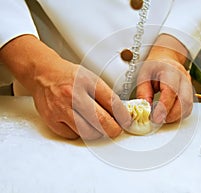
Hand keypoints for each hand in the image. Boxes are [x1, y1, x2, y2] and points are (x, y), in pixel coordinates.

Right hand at [0, 35, 130, 139]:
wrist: (43, 74)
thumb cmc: (68, 76)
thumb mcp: (90, 78)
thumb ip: (105, 95)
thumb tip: (120, 113)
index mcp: (87, 82)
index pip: (112, 102)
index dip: (123, 116)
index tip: (127, 121)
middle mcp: (73, 95)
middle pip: (101, 120)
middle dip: (113, 129)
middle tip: (116, 130)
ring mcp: (61, 108)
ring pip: (87, 132)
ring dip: (97, 133)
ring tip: (97, 126)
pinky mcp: (52, 120)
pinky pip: (72, 135)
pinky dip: (79, 133)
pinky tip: (80, 124)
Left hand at [136, 34, 192, 123]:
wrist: (166, 60)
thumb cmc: (154, 68)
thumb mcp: (143, 76)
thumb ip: (143, 93)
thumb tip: (146, 110)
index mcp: (171, 70)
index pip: (171, 91)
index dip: (164, 107)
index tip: (155, 118)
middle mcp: (184, 78)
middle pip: (184, 100)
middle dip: (171, 115)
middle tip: (157, 120)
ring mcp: (189, 86)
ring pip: (188, 106)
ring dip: (175, 117)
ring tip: (161, 118)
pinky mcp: (190, 94)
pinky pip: (188, 108)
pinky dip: (178, 115)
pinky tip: (168, 115)